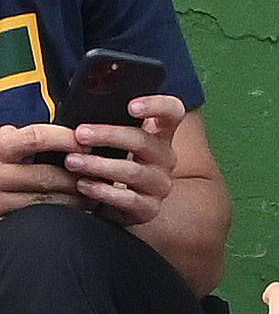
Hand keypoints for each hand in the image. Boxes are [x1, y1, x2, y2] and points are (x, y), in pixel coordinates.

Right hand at [0, 123, 84, 215]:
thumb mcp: (2, 143)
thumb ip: (22, 137)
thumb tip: (62, 134)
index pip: (36, 138)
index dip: (65, 140)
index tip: (86, 145)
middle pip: (47, 176)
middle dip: (77, 178)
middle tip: (100, 178)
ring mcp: (2, 198)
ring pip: (48, 200)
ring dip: (75, 199)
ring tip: (93, 197)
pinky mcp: (7, 216)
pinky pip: (42, 216)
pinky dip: (63, 213)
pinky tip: (76, 211)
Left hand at [62, 94, 183, 226]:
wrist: (117, 204)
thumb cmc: (112, 161)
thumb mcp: (113, 139)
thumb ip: (106, 121)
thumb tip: (77, 104)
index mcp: (160, 134)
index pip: (172, 111)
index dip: (156, 105)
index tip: (131, 106)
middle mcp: (165, 158)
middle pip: (143, 141)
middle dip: (109, 136)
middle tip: (80, 134)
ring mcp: (159, 185)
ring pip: (133, 172)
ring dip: (98, 165)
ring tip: (72, 162)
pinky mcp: (149, 209)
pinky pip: (128, 200)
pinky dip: (102, 191)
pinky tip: (83, 185)